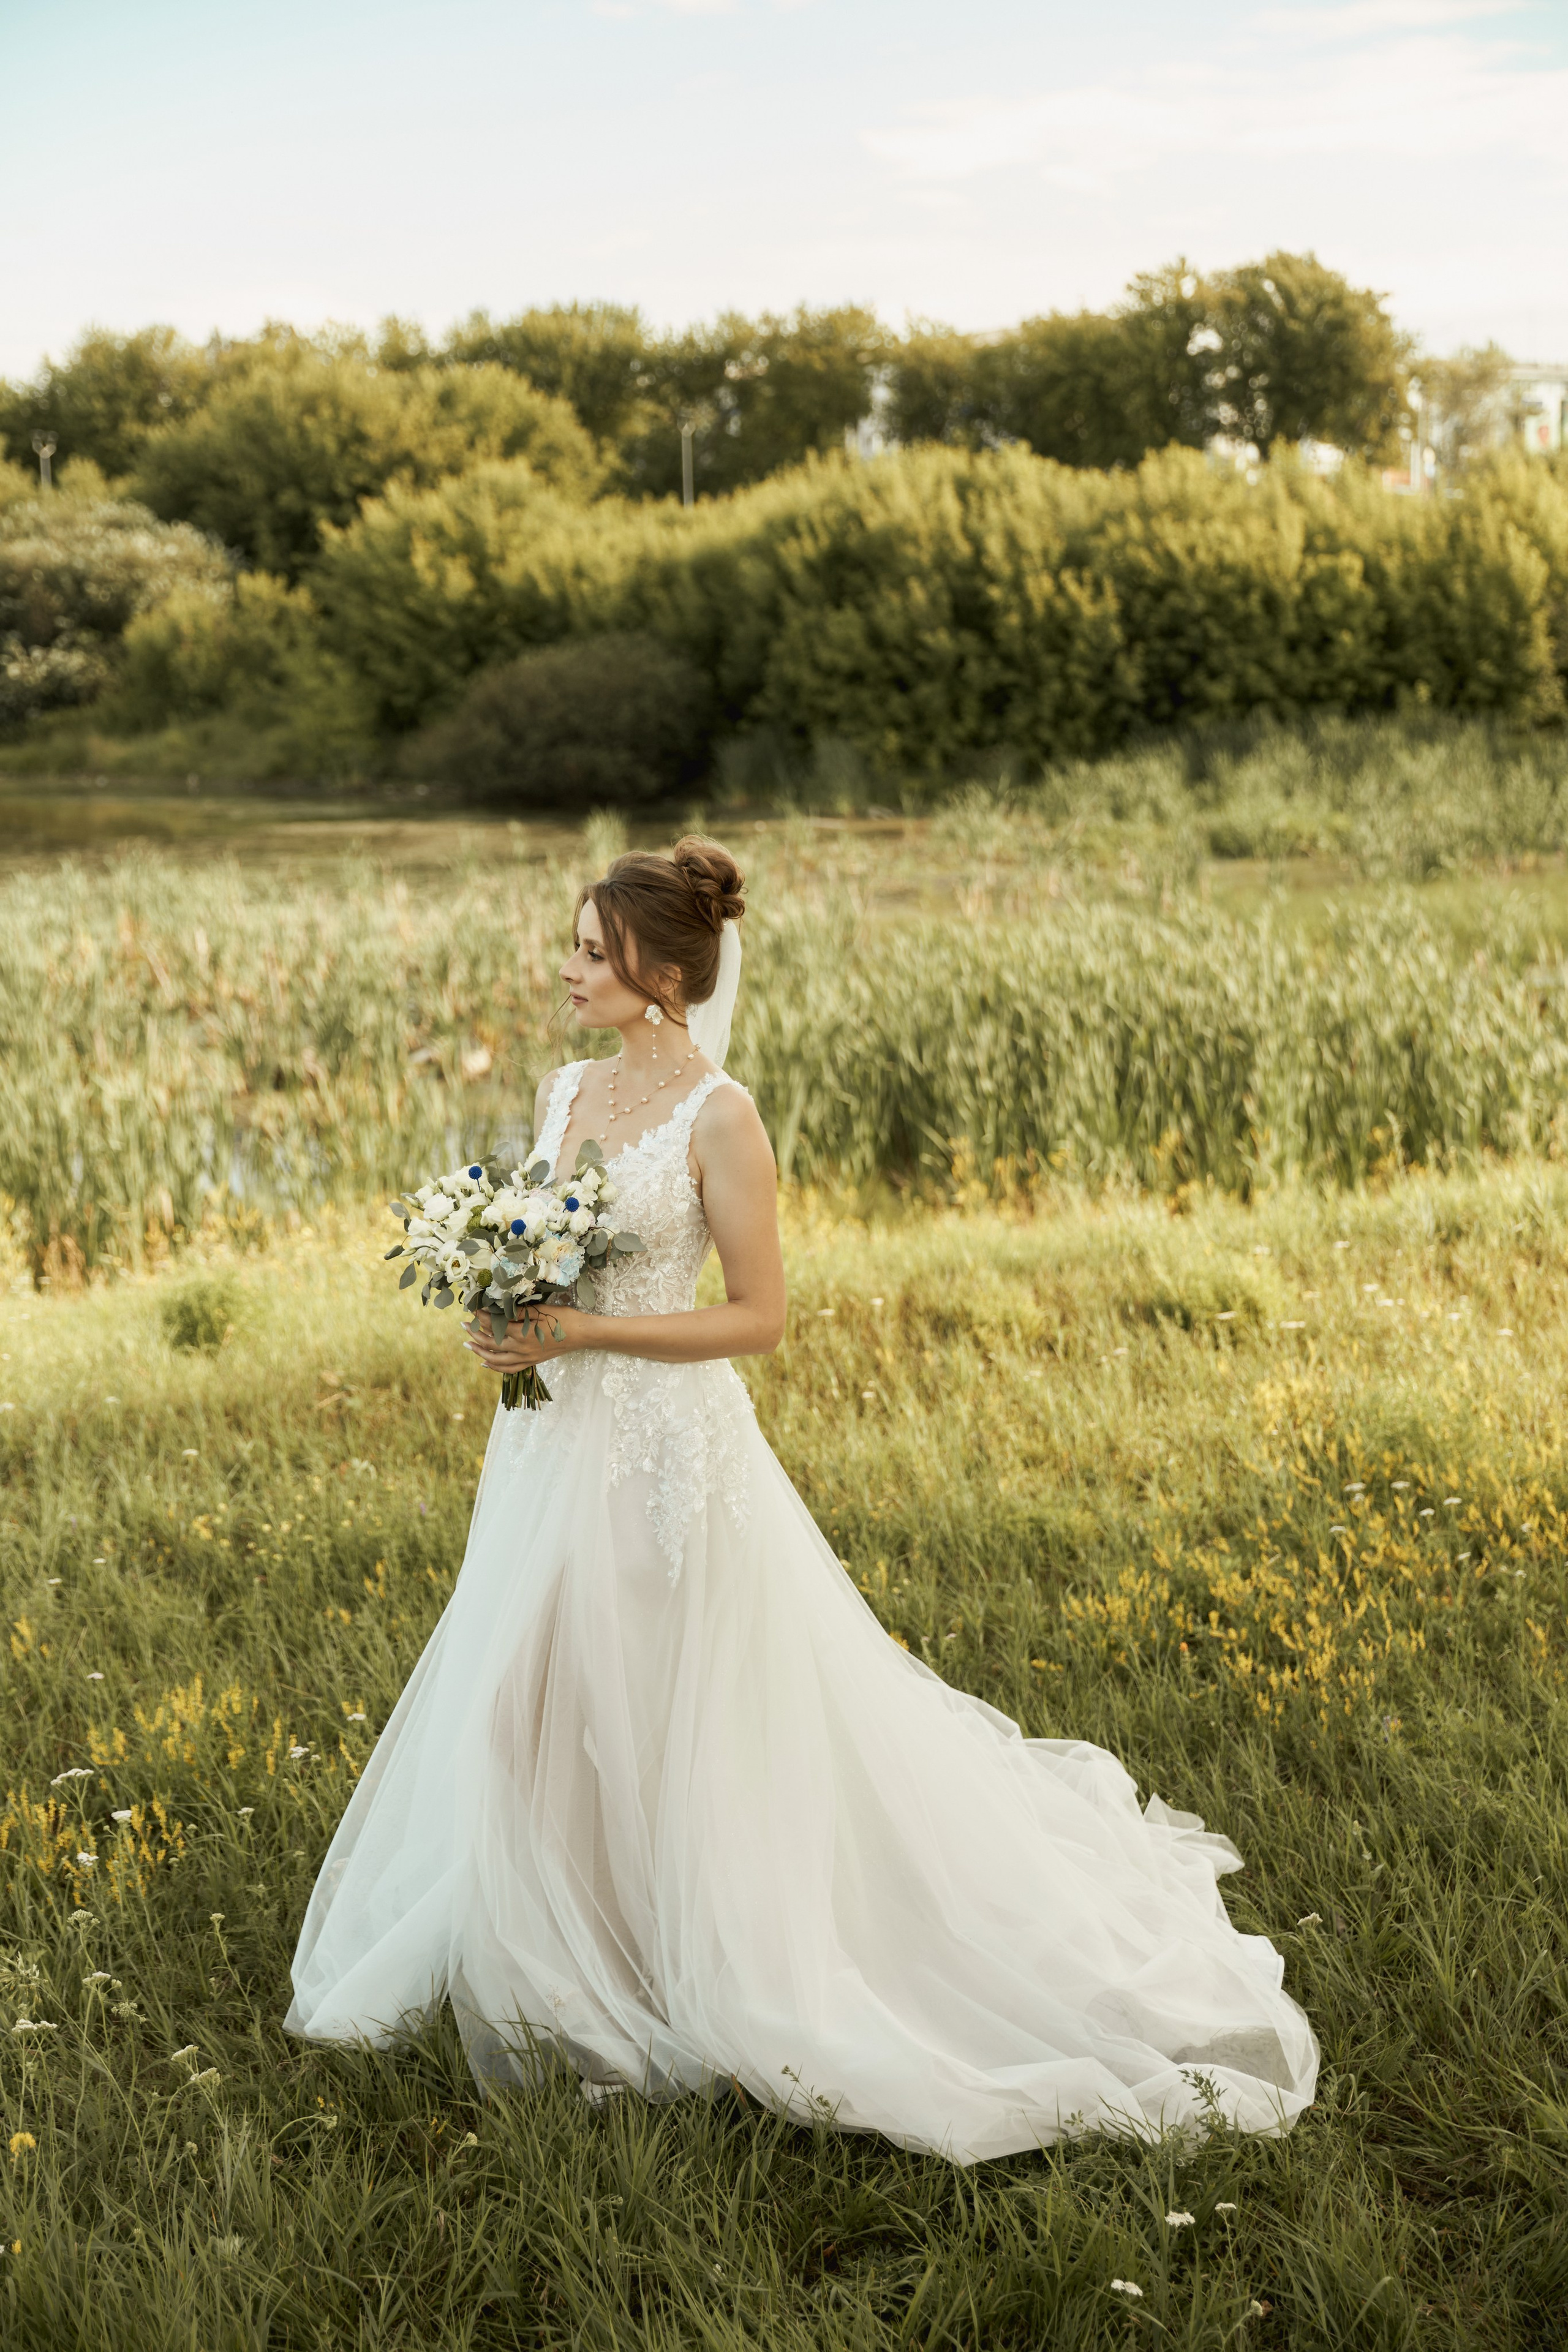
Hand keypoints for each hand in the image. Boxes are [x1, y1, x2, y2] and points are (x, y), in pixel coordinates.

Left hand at [462, 1305, 589, 1373]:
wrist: (581, 1335)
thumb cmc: (562, 1318)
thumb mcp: (540, 1310)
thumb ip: (517, 1311)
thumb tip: (497, 1307)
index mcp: (521, 1334)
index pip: (494, 1326)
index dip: (481, 1317)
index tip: (473, 1309)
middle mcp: (520, 1349)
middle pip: (490, 1344)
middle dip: (475, 1334)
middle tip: (463, 1325)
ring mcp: (525, 1358)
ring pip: (496, 1360)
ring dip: (479, 1352)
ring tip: (468, 1344)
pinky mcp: (531, 1362)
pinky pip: (509, 1369)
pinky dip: (495, 1366)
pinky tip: (486, 1363)